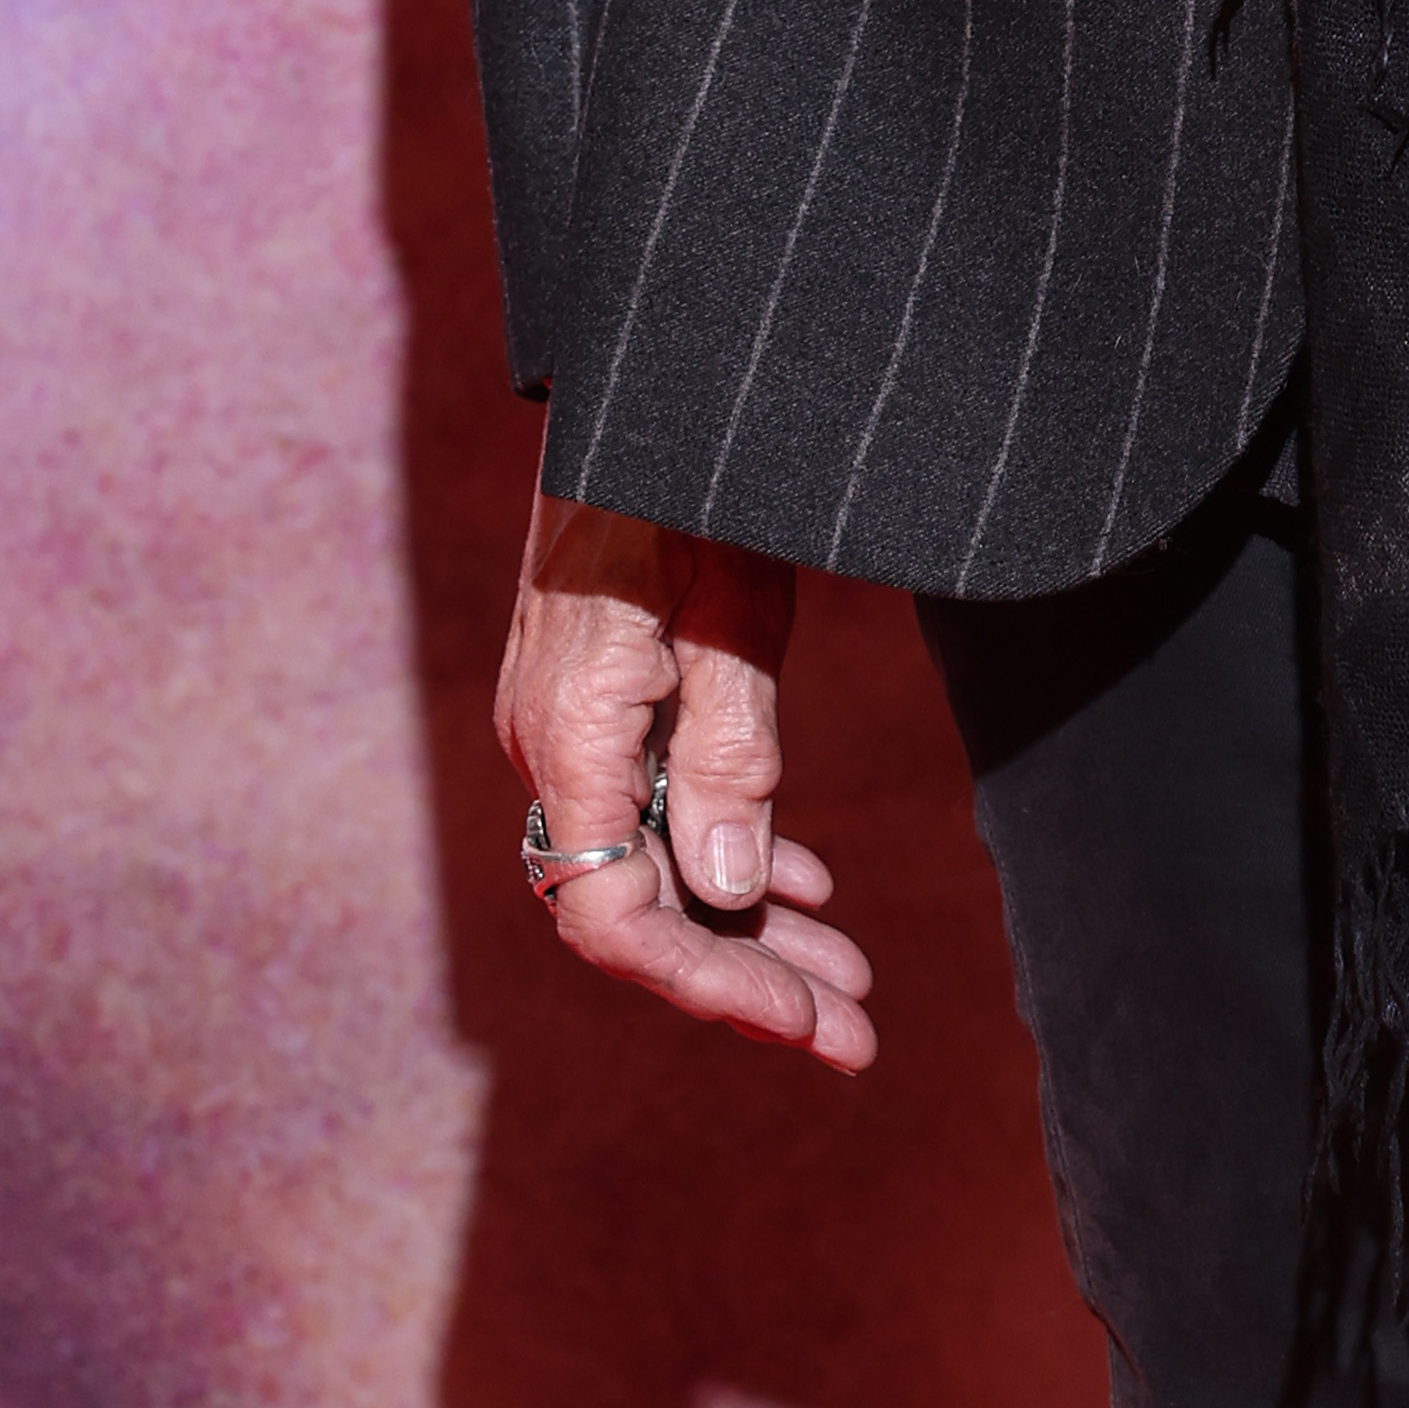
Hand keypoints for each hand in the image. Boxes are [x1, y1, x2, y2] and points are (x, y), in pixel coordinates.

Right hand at [494, 465, 876, 1069]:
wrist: (654, 367)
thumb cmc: (693, 468)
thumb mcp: (735, 603)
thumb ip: (730, 750)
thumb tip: (733, 896)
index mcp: (568, 730)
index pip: (615, 914)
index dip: (710, 982)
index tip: (806, 1021)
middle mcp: (554, 744)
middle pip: (643, 906)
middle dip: (749, 981)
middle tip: (854, 1040)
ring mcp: (577, 724)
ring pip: (659, 863)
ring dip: (750, 930)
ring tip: (849, 986)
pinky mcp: (610, 698)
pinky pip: (662, 807)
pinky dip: (734, 853)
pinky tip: (801, 887)